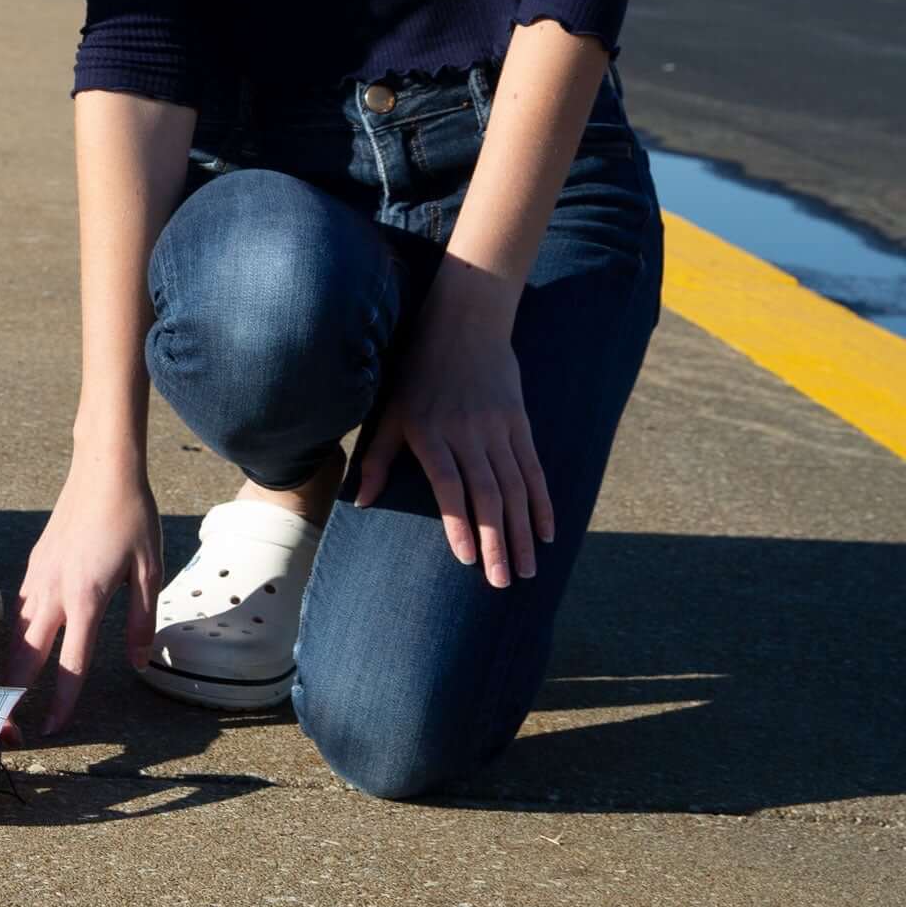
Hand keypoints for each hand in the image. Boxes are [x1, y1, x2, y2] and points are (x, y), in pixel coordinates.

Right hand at [5, 456, 160, 735]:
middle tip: (10, 720)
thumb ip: (141, 621)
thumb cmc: (131, 518)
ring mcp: (39, 574)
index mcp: (84, 598)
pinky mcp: (35, 562)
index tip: (52, 729)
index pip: (70, 664)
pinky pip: (20, 607)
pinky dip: (18, 632)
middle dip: (16, 690)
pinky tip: (23, 643)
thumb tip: (138, 662)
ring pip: (17, 630)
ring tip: (11, 692)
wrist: (102, 471)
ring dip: (13, 663)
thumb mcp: (149, 571)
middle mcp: (54, 590)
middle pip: (27, 654)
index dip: (61, 702)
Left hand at [356, 282, 554, 587]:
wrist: (465, 323)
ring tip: (525, 570)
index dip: (457, 520)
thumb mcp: (390, 410)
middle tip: (501, 582)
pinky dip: (542, 503)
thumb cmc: (417, 372)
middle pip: (486, 493)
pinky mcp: (520, 423)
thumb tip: (360, 503)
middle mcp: (467, 432)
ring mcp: (498, 427)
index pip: (447, 483)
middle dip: (496, 541)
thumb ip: (376, 458)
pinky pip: (534, 469)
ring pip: (514, 488)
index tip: (465, 558)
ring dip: (521, 532)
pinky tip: (546, 534)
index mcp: (430, 431)